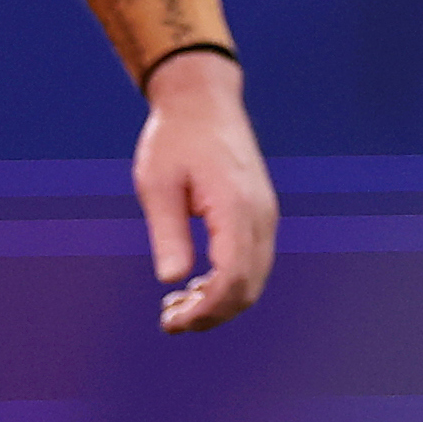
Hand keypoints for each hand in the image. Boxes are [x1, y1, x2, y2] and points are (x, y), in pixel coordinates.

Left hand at [134, 51, 276, 332]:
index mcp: (235, 206)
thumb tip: (172, 281)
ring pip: (254, 279)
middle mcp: (260, 215)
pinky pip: (253, 262)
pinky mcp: (260, 214)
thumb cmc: (174, 139)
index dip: (205, 310)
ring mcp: (265, 215)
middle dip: (212, 314)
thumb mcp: (157, 184)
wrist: (203, 100)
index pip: (232, 278)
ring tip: (177, 306)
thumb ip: (167, 233)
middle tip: (170, 320)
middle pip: (248, 287)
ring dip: (220, 302)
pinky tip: (196, 285)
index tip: (171, 320)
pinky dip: (229, 284)